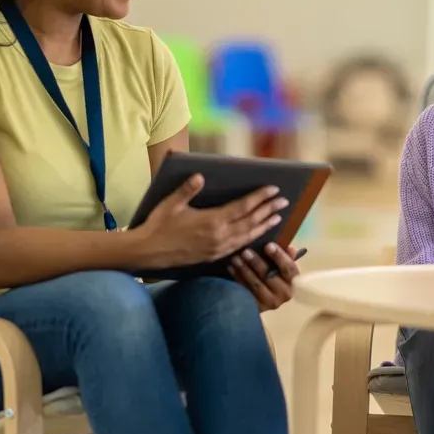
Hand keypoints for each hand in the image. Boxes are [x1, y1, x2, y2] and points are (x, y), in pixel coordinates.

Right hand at [134, 174, 286, 269]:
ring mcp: (218, 248)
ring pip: (247, 236)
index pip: (242, 207)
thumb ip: (187, 189)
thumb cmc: (159, 225)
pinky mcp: (214, 256)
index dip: (259, 198)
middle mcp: (219, 236)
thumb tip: (200, 176)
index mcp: (212, 221)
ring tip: (277, 217)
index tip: (273, 189)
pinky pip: (239, 247)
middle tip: (284, 201)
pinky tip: (257, 235)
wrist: (149, 252)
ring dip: (264, 226)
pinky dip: (251, 238)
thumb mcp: (171, 203)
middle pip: (250, 222)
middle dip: (268, 210)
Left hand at [229, 243, 300, 311]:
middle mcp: (285, 294)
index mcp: (293, 281)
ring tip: (235, 258)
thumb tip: (290, 248)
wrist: (263, 296)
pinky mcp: (257, 307)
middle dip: (257, 263)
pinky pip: (246, 291)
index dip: (279, 257)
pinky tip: (231, 268)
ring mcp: (270, 302)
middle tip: (245, 251)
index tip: (268, 245)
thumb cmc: (274, 274)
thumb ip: (285, 256)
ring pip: (257, 285)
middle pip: (270, 276)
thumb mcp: (280, 265)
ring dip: (245, 270)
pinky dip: (238, 278)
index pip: (289, 269)